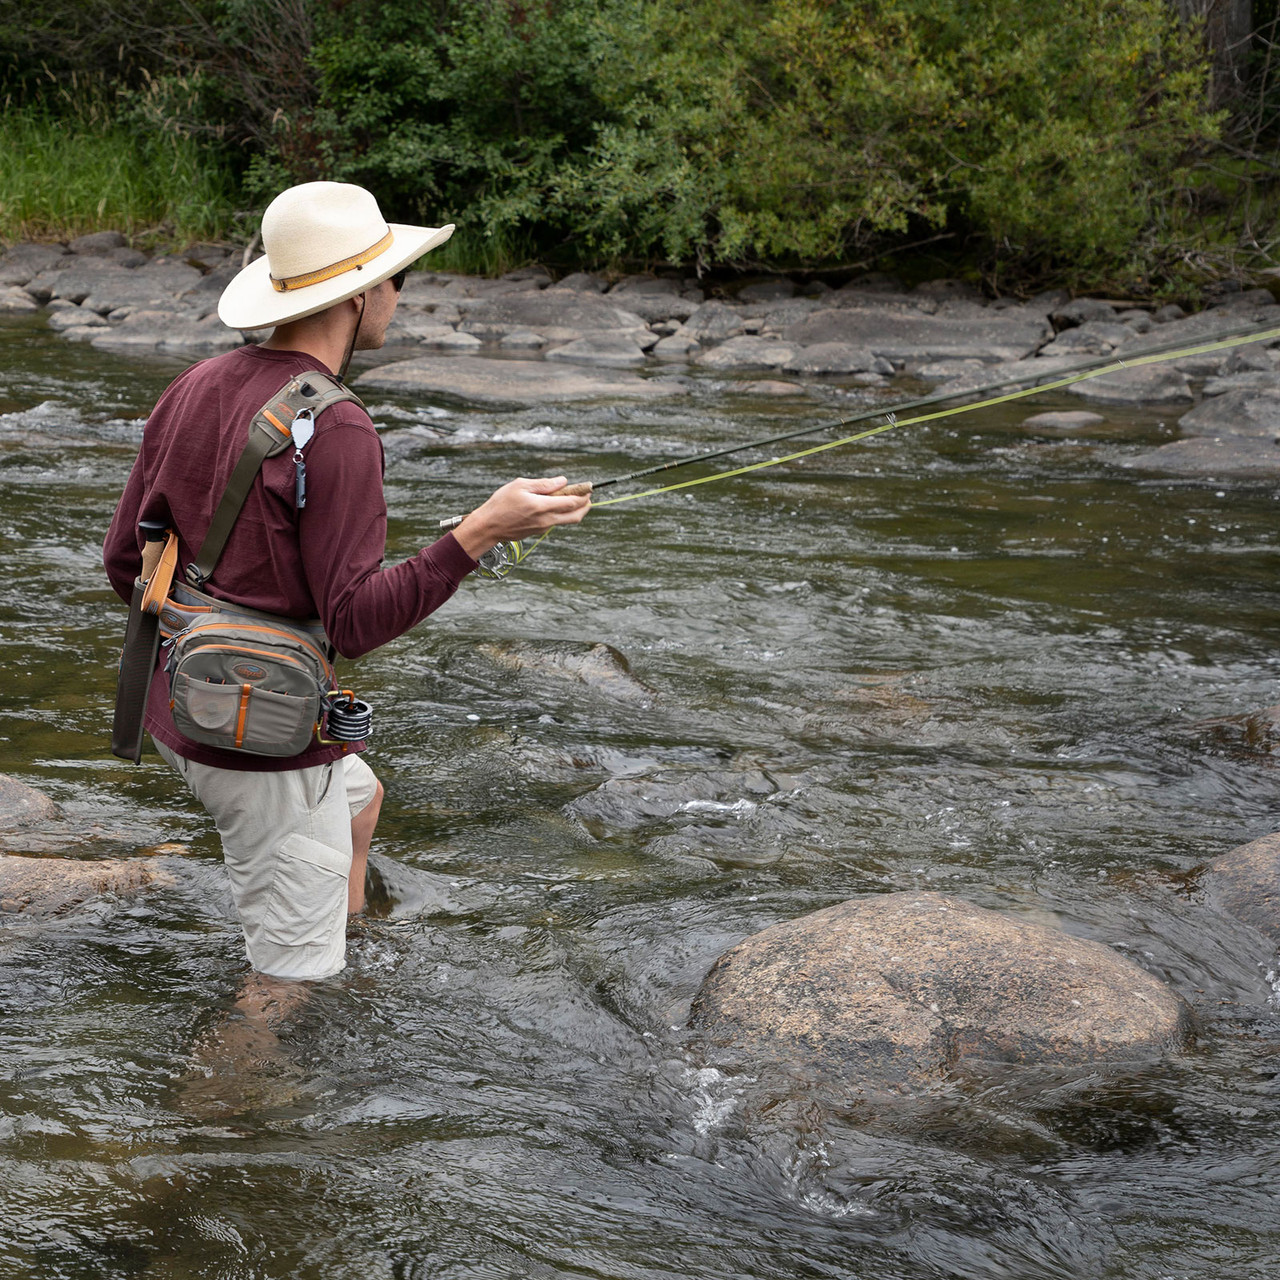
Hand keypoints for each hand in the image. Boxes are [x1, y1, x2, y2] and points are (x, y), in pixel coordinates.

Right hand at [450, 476, 589, 559]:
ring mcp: (544, 528)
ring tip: (572, 497)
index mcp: (543, 507)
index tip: (588, 487)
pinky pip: (555, 522)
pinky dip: (561, 513)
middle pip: (576, 516)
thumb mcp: (520, 486)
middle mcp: (547, 520)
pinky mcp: (539, 532)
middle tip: (588, 496)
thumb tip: (562, 481)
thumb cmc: (501, 504)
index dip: (583, 495)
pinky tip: (554, 504)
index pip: (572, 502)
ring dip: (574, 510)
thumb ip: (544, 484)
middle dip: (586, 506)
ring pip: (567, 520)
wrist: (489, 526)